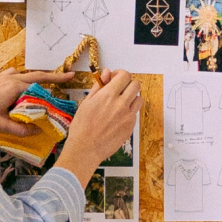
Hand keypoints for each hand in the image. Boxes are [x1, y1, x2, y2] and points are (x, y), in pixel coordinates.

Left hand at [0, 68, 75, 135]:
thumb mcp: (0, 125)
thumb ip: (20, 129)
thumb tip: (37, 132)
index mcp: (14, 87)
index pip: (41, 84)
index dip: (57, 83)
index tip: (71, 78)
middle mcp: (10, 79)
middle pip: (37, 75)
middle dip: (53, 76)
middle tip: (68, 76)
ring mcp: (2, 77)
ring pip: (26, 75)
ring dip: (38, 78)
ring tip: (49, 82)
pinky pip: (15, 76)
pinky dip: (24, 79)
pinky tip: (22, 84)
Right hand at [57, 70, 141, 186]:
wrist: (85, 149)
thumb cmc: (82, 126)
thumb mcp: (87, 102)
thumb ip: (99, 86)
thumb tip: (107, 72)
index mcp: (108, 95)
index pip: (125, 75)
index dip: (120, 74)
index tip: (115, 78)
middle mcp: (121, 104)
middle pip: (136, 84)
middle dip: (128, 84)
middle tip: (119, 89)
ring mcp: (128, 116)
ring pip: (139, 99)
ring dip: (131, 97)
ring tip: (120, 102)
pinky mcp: (130, 126)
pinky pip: (135, 113)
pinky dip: (129, 111)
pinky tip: (118, 116)